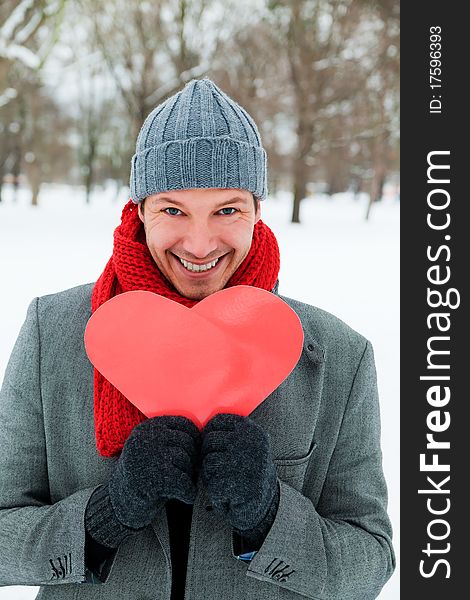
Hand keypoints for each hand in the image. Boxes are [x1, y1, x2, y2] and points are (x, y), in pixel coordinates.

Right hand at [109, 415, 200, 528]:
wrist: (120, 504)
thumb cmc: (144, 475)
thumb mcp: (154, 448)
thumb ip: (173, 438)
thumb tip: (208, 437)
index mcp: (148, 427)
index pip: (184, 424)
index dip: (195, 439)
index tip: (194, 453)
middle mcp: (146, 438)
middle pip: (187, 442)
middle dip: (193, 459)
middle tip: (188, 472)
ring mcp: (149, 457)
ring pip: (186, 461)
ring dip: (189, 475)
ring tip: (180, 484)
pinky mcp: (153, 479)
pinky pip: (184, 482)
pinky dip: (189, 492)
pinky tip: (186, 496)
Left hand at [200, 413, 278, 536]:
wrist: (266, 504)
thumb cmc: (249, 472)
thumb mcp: (246, 444)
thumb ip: (227, 433)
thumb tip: (197, 428)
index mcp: (251, 430)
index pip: (217, 421)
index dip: (210, 434)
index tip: (217, 447)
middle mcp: (249, 442)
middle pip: (209, 441)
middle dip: (209, 456)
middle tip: (223, 469)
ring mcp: (243, 461)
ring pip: (207, 461)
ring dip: (211, 475)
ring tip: (227, 481)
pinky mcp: (236, 482)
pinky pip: (210, 481)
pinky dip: (215, 491)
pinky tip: (229, 494)